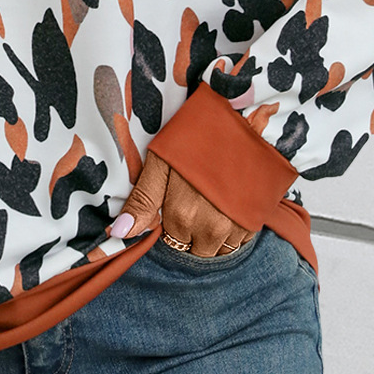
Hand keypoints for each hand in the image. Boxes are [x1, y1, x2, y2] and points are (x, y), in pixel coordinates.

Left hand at [107, 149, 255, 256]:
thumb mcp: (161, 163)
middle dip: (194, 233)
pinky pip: (240, 241)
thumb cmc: (195, 140)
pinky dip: (235, 230)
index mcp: (181, 215)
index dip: (174, 222)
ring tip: (215, 203)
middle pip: (196, 249)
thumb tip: (118, 233)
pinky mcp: (255, 220)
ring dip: (215, 234)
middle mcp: (209, 228)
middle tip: (197, 201)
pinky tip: (232, 204)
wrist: (241, 124)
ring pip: (219, 248)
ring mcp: (235, 226)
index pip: (172, 240)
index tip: (180, 202)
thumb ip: (142, 201)